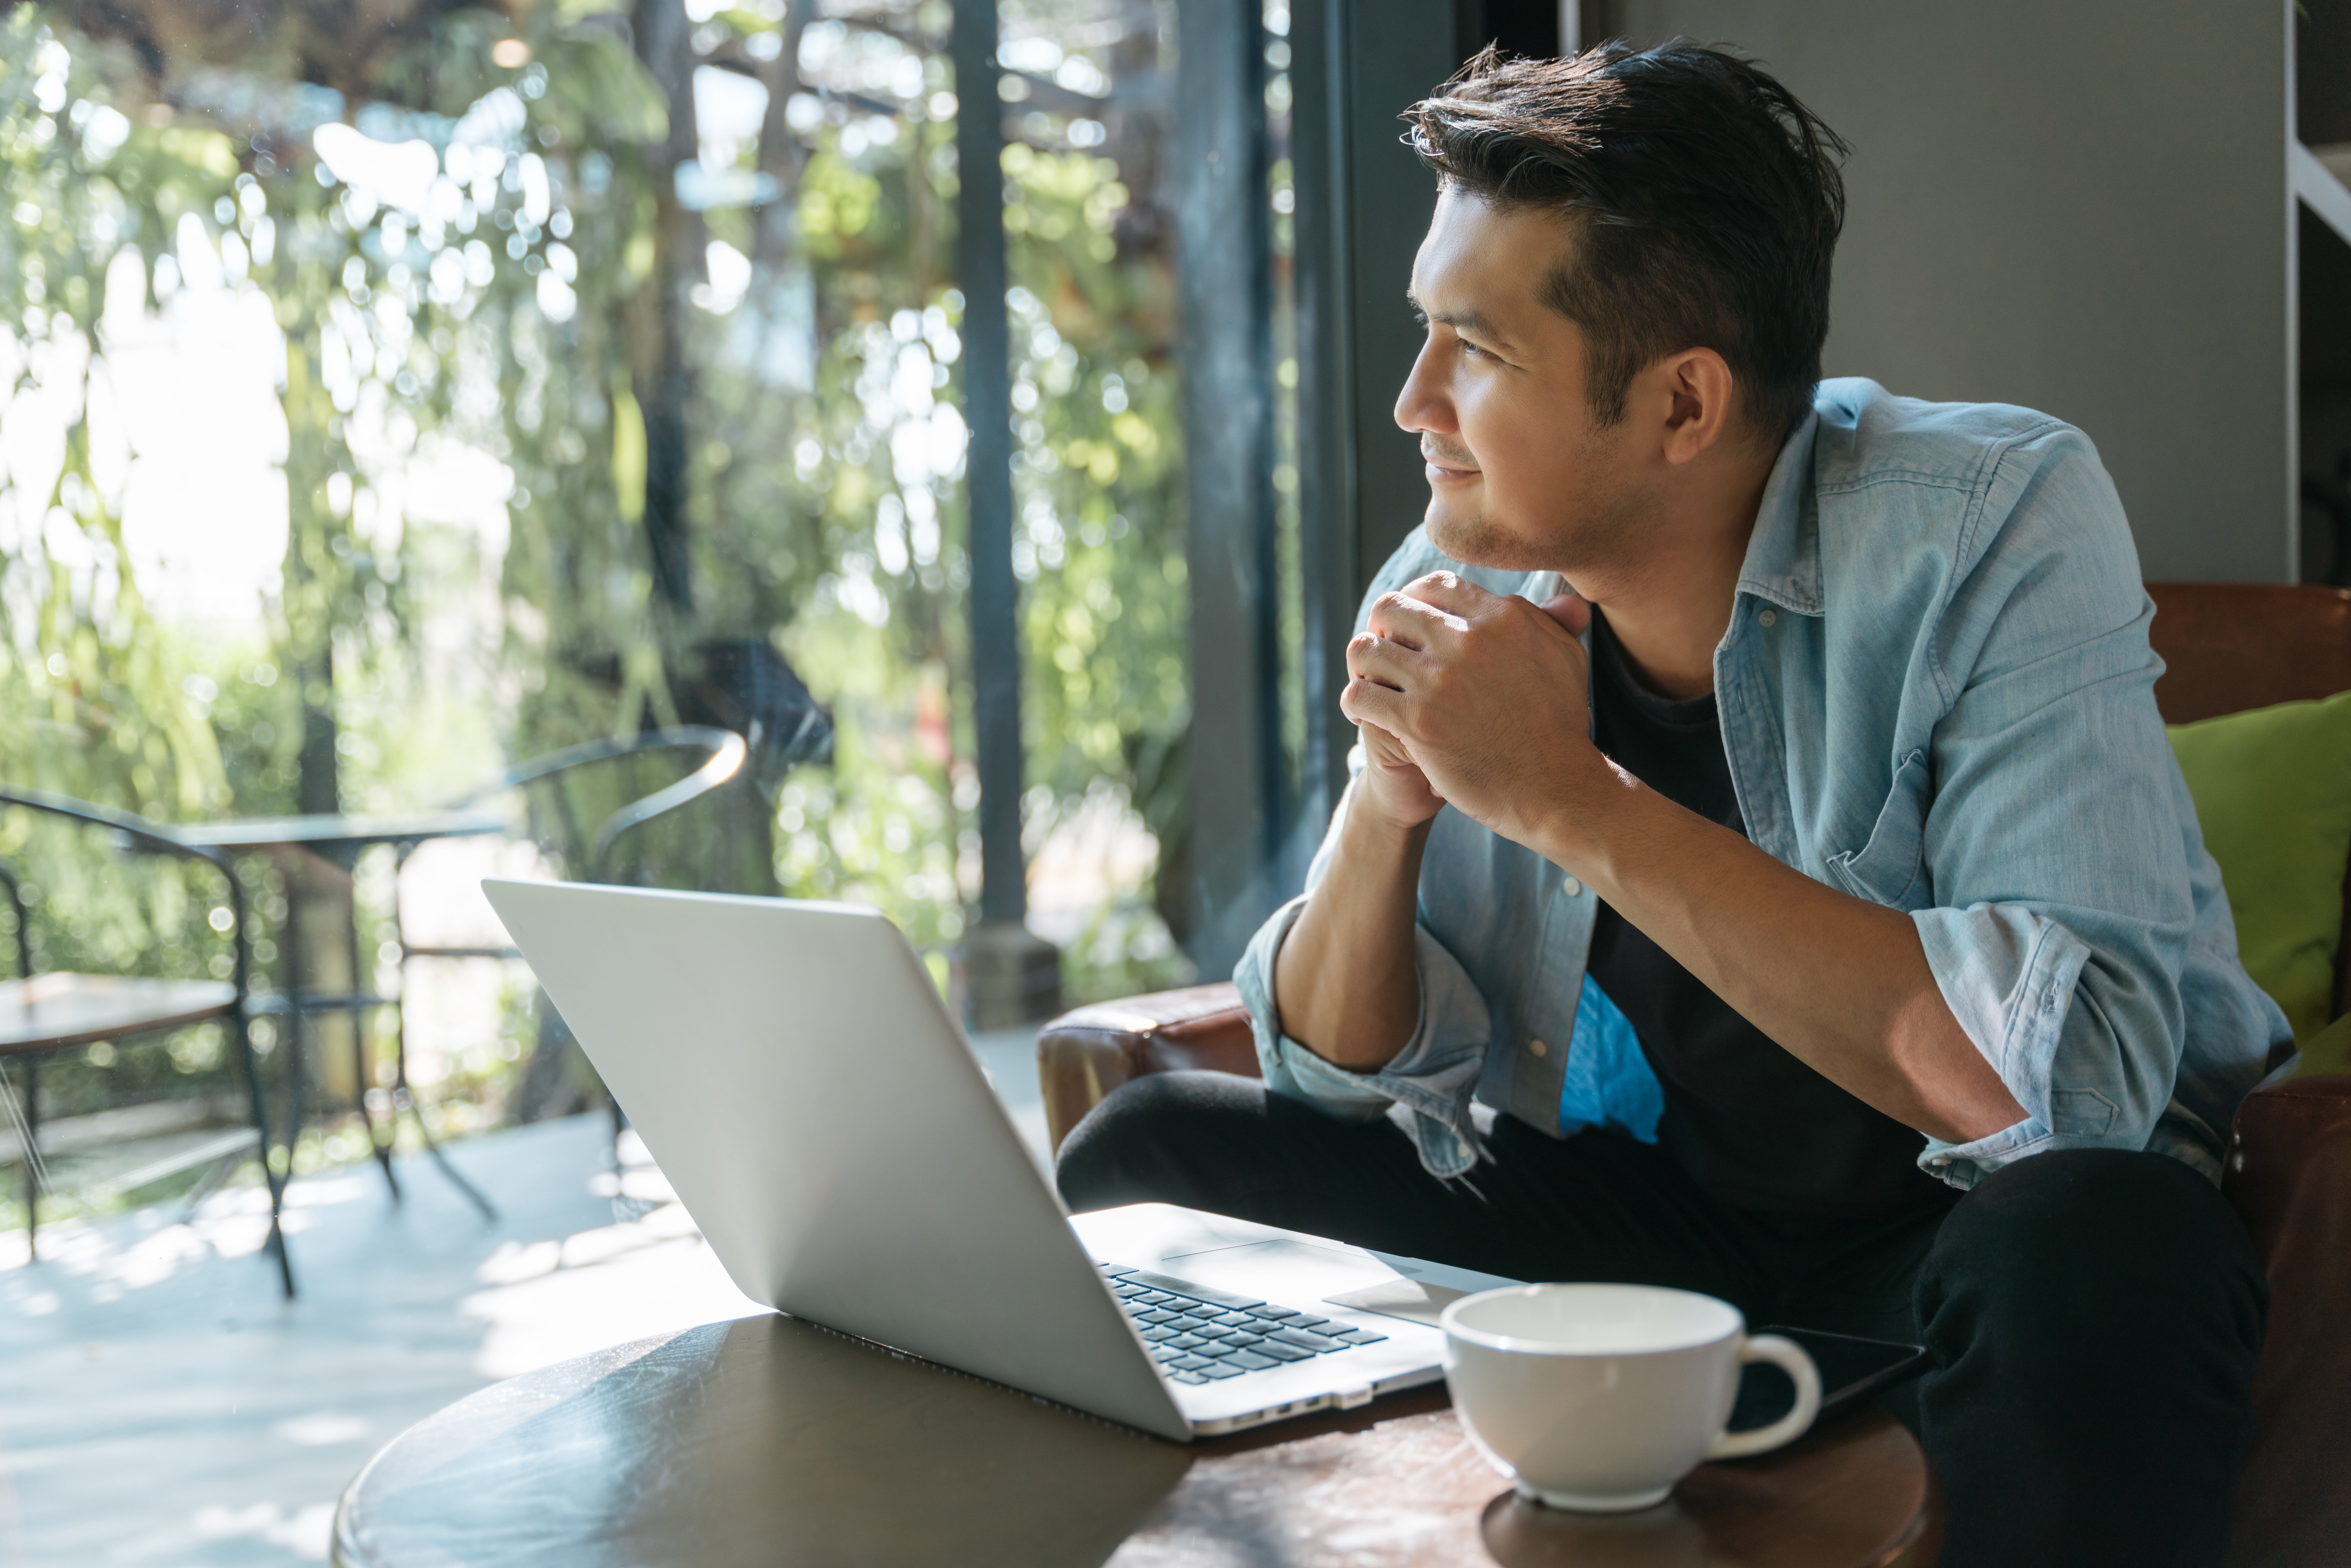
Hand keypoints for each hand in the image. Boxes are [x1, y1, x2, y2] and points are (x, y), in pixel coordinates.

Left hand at [1340, 572, 1602, 850]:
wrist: (1555, 787)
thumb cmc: (1563, 725)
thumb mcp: (1567, 659)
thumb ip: (1550, 621)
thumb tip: (1562, 595)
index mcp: (1500, 618)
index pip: (1435, 586)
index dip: (1414, 600)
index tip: (1410, 622)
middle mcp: (1466, 641)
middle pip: (1391, 608)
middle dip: (1380, 626)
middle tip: (1385, 650)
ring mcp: (1438, 681)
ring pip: (1366, 649)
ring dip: (1361, 664)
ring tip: (1368, 680)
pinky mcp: (1417, 722)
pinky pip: (1359, 695)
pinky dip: (1354, 702)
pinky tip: (1364, 713)